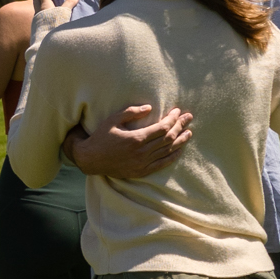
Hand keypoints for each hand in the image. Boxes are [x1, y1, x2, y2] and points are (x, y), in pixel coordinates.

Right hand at [66, 106, 189, 179]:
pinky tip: (179, 150)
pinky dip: (173, 156)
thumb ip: (131, 112)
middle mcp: (142, 152)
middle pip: (168, 138)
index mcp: (136, 138)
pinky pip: (162, 163)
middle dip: (180, 126)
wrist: (90, 159)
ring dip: (180, 141)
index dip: (172, 119)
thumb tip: (150, 107)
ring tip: (189, 132)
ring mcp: (143, 163)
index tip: (178, 111)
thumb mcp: (112, 120)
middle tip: (188, 118)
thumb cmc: (100, 137)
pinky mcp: (141, 171)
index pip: (162, 127)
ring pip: (168, 151)